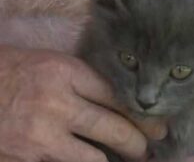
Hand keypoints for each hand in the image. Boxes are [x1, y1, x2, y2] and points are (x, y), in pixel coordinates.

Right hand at [0, 46, 165, 161]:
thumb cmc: (12, 71)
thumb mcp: (51, 64)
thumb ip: (84, 81)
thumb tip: (119, 103)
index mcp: (65, 72)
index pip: (116, 96)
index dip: (141, 115)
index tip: (157, 125)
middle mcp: (57, 103)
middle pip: (112, 128)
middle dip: (137, 143)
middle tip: (148, 148)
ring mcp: (41, 134)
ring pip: (94, 158)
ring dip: (113, 161)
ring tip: (127, 160)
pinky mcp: (27, 158)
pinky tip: (95, 160)